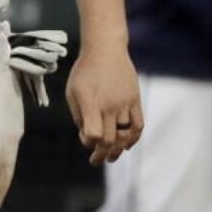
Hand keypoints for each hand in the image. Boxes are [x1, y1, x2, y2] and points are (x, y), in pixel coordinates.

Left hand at [65, 43, 142, 166]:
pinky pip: (138, 126)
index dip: (88, 142)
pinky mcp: (135, 100)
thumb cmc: (84, 72)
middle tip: (96, 160)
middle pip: (109, 138)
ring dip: (117, 149)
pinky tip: (126, 145)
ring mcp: (124, 103)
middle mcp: (108, 104)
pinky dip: (133, 139)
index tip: (85, 140)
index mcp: (90, 101)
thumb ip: (79, 116)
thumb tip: (87, 138)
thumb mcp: (72, 92)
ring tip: (110, 157)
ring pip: (125, 135)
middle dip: (102, 153)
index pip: (93, 133)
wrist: (105, 51)